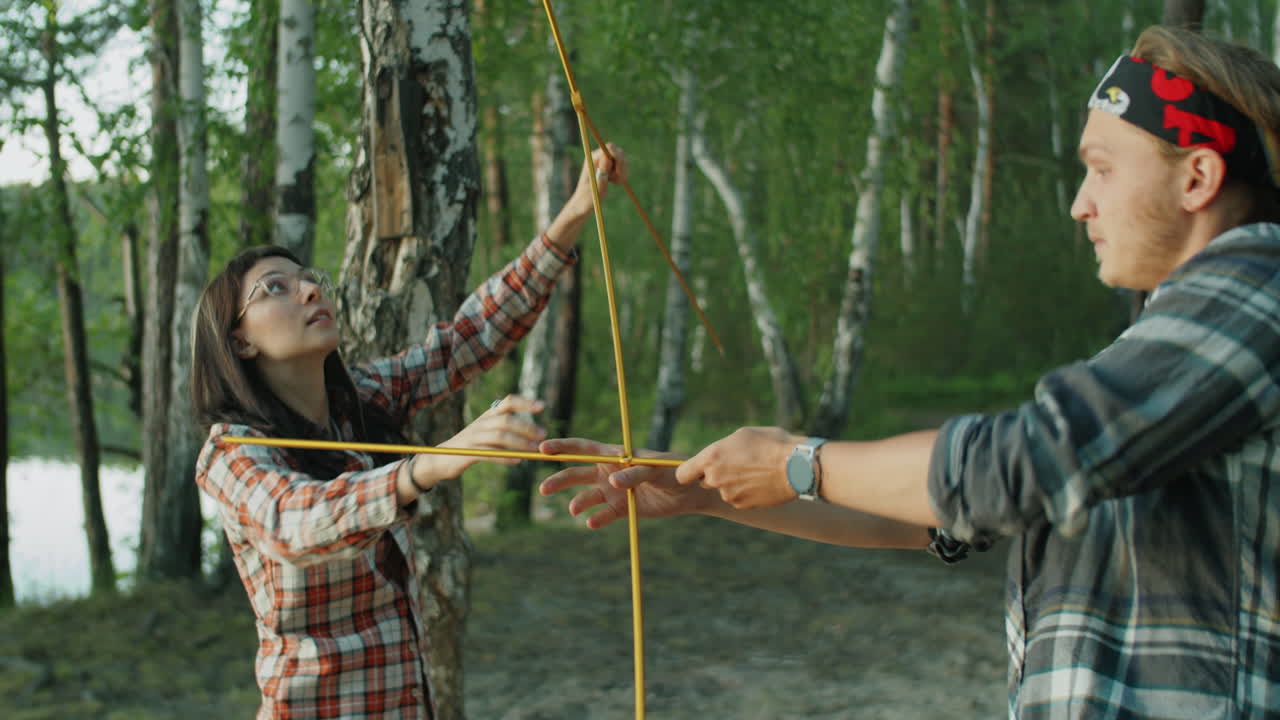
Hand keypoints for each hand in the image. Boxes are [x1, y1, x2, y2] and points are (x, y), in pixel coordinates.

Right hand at [412, 394, 545, 487]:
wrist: (439, 459)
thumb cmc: (470, 446)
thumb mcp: (486, 434)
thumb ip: (505, 430)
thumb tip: (532, 433)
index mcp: (488, 416)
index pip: (508, 402)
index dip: (525, 402)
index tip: (542, 406)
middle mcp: (481, 423)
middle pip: (506, 420)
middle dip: (526, 426)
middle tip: (543, 434)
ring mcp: (473, 438)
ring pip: (499, 436)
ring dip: (519, 442)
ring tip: (534, 449)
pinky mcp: (468, 453)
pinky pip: (489, 454)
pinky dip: (505, 457)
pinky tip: (518, 461)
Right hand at [537, 437, 703, 528]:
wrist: (689, 493)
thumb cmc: (673, 471)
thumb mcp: (655, 469)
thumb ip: (634, 473)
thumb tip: (612, 480)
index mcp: (614, 455)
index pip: (583, 449)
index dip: (562, 447)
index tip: (543, 448)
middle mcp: (608, 472)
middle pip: (577, 474)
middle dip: (560, 480)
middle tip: (544, 489)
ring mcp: (613, 492)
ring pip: (587, 497)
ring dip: (578, 502)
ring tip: (574, 509)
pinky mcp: (621, 509)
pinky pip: (604, 515)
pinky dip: (597, 519)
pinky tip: (592, 523)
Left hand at [565, 143, 627, 218]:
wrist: (582, 205)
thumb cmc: (587, 199)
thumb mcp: (596, 188)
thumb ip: (602, 173)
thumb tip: (607, 157)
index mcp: (592, 159)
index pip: (610, 148)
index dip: (618, 158)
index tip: (619, 174)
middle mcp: (597, 157)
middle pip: (618, 151)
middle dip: (622, 165)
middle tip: (618, 181)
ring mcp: (602, 161)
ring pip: (621, 159)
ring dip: (622, 171)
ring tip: (615, 183)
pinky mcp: (607, 167)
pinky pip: (621, 165)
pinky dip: (622, 174)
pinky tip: (615, 183)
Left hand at [676, 427, 802, 509]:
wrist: (796, 466)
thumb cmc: (771, 443)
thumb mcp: (743, 435)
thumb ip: (722, 447)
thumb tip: (717, 454)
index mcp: (711, 457)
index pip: (682, 473)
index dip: (689, 472)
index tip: (696, 470)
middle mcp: (715, 478)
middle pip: (705, 481)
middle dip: (715, 475)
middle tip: (736, 465)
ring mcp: (728, 494)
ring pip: (724, 490)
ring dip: (733, 483)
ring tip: (755, 471)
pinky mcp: (742, 505)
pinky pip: (737, 498)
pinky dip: (745, 492)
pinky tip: (760, 482)